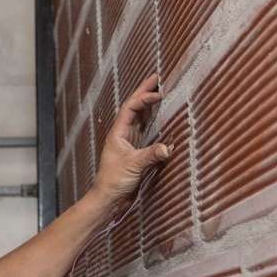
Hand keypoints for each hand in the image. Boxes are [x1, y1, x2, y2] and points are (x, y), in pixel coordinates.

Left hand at [92, 74, 168, 204]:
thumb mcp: (133, 166)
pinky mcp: (135, 152)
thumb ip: (150, 155)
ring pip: (140, 118)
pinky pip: (145, 132)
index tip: (158, 92)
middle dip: (144, 93)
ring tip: (159, 92)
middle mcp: (123, 135)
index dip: (144, 98)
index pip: (131, 108)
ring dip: (149, 105)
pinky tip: (160, 118)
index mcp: (118, 133)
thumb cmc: (114, 181)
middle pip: (134, 108)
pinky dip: (153, 122)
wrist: (109, 198)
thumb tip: (168, 147)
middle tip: (157, 77)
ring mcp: (129, 143)